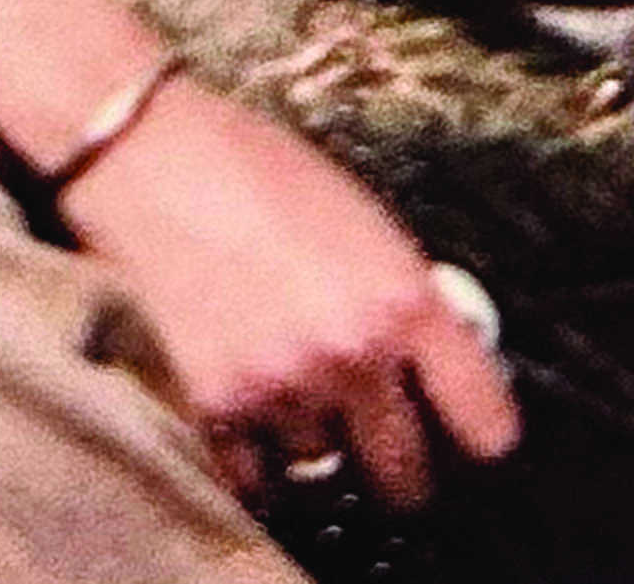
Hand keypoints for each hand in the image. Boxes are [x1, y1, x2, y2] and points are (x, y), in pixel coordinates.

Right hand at [60, 71, 518, 514]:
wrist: (146, 154)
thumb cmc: (252, 164)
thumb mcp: (357, 214)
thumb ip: (401, 294)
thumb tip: (435, 358)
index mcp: (402, 297)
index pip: (488, 425)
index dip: (478, 431)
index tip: (463, 429)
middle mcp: (353, 354)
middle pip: (407, 480)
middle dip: (395, 460)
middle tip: (374, 431)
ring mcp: (283, 387)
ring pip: (323, 468)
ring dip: (310, 437)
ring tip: (282, 378)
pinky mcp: (217, 407)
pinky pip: (256, 478)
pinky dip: (252, 455)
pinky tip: (244, 400)